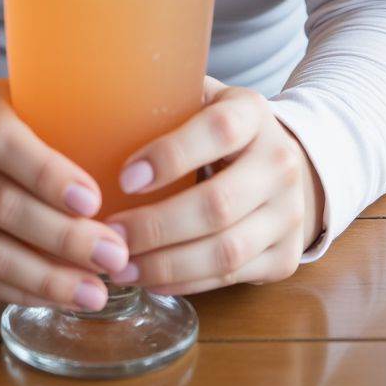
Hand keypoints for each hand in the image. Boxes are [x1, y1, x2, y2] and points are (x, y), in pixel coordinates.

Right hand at [0, 78, 129, 311]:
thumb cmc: (11, 116)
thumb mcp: (31, 96)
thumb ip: (69, 117)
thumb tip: (144, 166)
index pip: (0, 142)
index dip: (47, 175)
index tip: (94, 201)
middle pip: (0, 205)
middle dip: (63, 238)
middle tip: (115, 256)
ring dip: (48, 278)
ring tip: (97, 290)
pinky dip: (26, 292)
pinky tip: (63, 297)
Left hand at [101, 76, 324, 295]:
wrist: (278, 166)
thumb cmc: (217, 131)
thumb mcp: (200, 100)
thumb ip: (163, 101)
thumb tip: (96, 114)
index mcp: (253, 114)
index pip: (218, 130)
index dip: (171, 155)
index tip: (125, 178)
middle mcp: (280, 162)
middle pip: (218, 204)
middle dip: (156, 226)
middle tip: (109, 235)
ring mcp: (289, 213)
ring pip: (225, 251)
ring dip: (166, 265)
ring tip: (121, 267)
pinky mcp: (286, 257)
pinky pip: (230, 278)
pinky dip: (185, 284)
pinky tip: (150, 280)